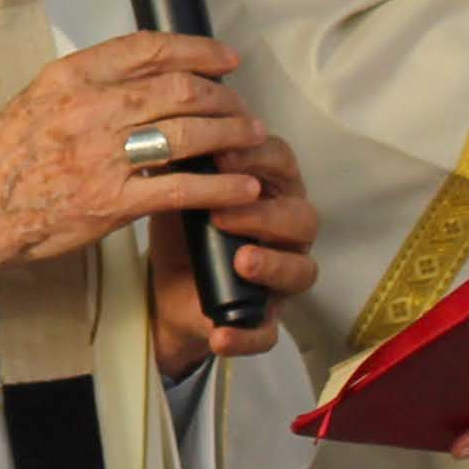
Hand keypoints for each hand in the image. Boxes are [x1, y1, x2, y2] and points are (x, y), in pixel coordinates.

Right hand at [0, 34, 280, 295]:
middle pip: (179, 89)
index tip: (224, 58)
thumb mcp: (37, 100)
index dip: (197, 49)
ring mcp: (102, 156)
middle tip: (242, 106)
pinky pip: (182, 189)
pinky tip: (243, 188)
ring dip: (231, 135)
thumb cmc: (2, 160)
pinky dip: (221, 187)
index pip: (147, 48)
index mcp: (70, 77)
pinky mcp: (111, 202)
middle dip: (223, 96)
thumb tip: (144, 76)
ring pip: (188, 133)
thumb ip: (88, 85)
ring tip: (252, 138)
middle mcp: (89, 108)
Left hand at [145, 142, 319, 375]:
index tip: (221, 156)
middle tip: (222, 214)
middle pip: (302, 218)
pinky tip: (221, 334)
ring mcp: (282, 278)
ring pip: (301, 272)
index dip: (258, 157)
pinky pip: (267, 333)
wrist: (167, 286)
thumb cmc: (185, 227)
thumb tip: (166, 131)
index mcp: (272, 192)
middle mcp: (287, 234)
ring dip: (273, 265)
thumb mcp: (181, 191)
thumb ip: (184, 165)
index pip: (281, 164)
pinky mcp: (265, 320)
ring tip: (242, 260)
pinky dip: (246, 337)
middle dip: (265, 213)